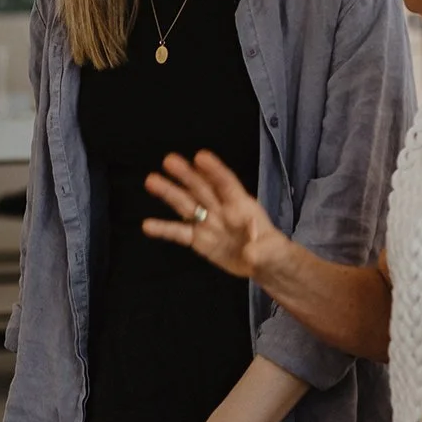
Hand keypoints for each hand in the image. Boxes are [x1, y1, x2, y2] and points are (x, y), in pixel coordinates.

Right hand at [142, 150, 286, 282]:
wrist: (264, 264)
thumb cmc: (273, 251)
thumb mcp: (274, 252)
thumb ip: (262, 250)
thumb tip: (250, 253)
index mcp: (242, 205)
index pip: (227, 184)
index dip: (214, 170)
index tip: (200, 156)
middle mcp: (221, 209)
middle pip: (202, 188)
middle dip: (186, 175)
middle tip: (169, 160)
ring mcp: (208, 223)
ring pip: (186, 205)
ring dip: (169, 193)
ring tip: (151, 180)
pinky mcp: (199, 239)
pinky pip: (179, 233)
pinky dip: (164, 229)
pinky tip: (147, 225)